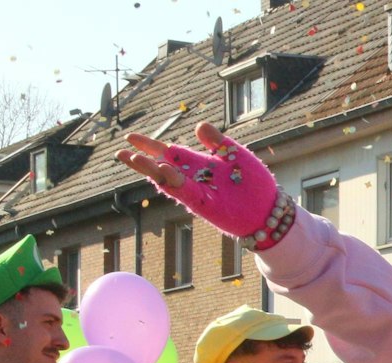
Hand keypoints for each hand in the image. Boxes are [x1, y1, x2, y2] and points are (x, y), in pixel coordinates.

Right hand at [117, 122, 282, 241]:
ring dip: (151, 170)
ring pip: (168, 180)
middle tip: (121, 151)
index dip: (150, 145)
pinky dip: (173, 182)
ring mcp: (197, 192)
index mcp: (198, 164)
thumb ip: (217, 141)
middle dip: (142, 160)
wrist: (270, 209)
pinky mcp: (205, 205)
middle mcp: (193, 178)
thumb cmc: (255, 183)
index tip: (131, 137)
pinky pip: (185, 192)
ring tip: (133, 158)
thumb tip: (199, 124)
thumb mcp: (235, 154)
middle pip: (161, 166)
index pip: (169, 152)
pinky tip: (162, 171)